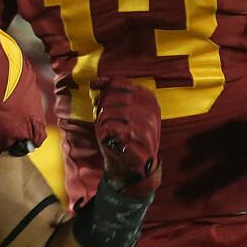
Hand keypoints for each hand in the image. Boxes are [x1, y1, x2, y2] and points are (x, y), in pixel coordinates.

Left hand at [92, 77, 161, 198]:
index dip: (106, 86)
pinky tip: (107, 137)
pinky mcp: (146, 143)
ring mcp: (151, 126)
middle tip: (99, 117)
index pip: (123, 84)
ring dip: (106, 120)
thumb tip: (94, 82)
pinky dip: (109, 133)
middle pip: (121, 97)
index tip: (94, 88)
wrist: (125, 164)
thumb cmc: (117, 135)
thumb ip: (105, 96)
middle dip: (104, 106)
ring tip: (103, 128)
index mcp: (147, 98)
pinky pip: (122, 131)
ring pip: (122, 113)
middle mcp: (152, 110)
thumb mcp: (109, 112)